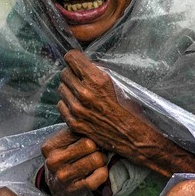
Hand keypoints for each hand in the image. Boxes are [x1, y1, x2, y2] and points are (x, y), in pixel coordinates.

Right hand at [40, 127, 107, 195]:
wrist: (57, 188)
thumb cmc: (64, 160)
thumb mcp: (62, 144)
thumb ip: (75, 132)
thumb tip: (98, 123)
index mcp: (50, 146)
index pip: (78, 131)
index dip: (89, 134)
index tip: (91, 139)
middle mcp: (54, 161)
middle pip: (89, 144)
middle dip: (98, 147)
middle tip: (96, 151)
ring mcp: (63, 176)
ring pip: (97, 159)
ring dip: (102, 160)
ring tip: (97, 161)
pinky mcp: (74, 189)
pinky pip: (99, 176)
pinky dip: (103, 173)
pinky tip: (99, 172)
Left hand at [57, 51, 194, 176]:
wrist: (133, 137)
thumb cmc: (131, 110)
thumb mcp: (118, 83)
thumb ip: (98, 73)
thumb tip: (83, 64)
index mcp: (97, 80)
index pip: (71, 58)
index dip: (74, 58)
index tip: (77, 61)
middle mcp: (85, 93)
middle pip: (64, 73)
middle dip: (72, 74)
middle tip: (81, 78)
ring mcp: (77, 109)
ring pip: (61, 88)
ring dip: (69, 89)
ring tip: (81, 93)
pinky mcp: (74, 122)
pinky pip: (61, 105)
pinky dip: (67, 103)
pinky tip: (79, 105)